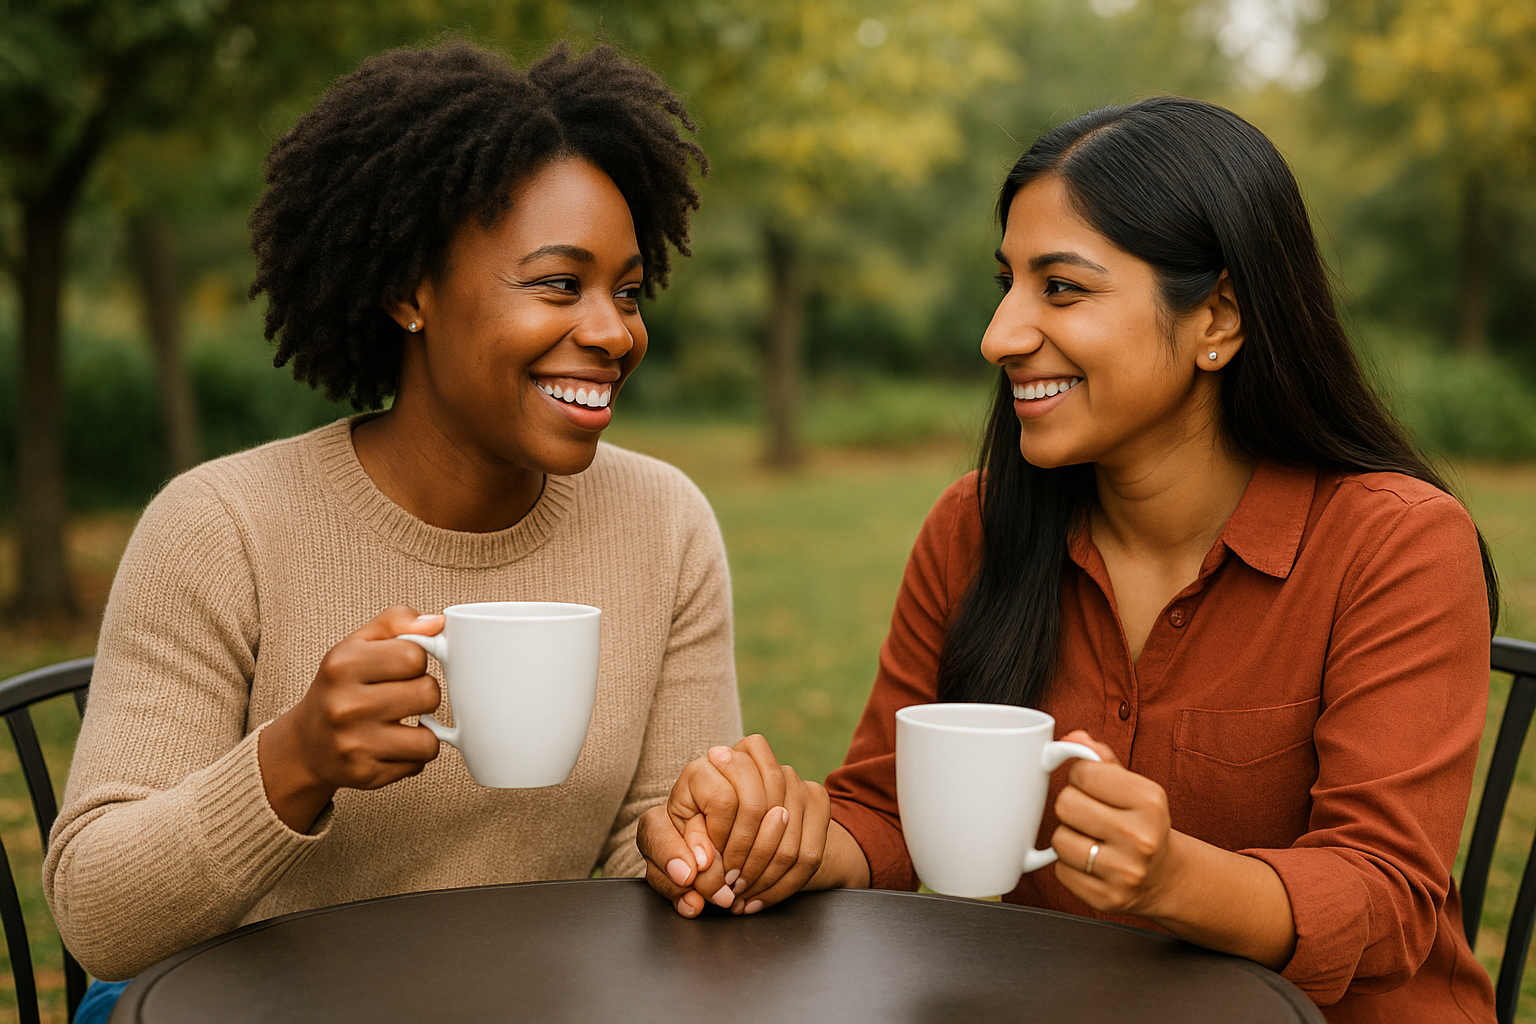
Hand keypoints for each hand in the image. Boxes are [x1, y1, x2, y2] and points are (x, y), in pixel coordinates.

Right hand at [258, 606, 444, 831]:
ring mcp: (354, 744)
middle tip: (402, 696)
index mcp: (343, 665)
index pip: (414, 655)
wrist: (307, 742)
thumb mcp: (358, 643)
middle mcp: (344, 706)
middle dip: (423, 693)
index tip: (403, 667)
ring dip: (425, 729)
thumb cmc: (341, 686)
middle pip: (428, 693)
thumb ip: (398, 622)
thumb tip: (438, 623)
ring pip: (430, 737)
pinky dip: (413, 754)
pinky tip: (393, 745)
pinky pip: (419, 763)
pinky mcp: (365, 775)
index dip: (417, 660)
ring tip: (402, 722)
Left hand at [638, 735, 831, 916]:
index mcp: (708, 764)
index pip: (724, 798)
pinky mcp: (816, 796)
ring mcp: (789, 775)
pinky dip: (786, 884)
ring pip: (786, 834)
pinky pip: (809, 850)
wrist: (733, 829)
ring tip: (744, 897)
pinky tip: (764, 897)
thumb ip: (668, 850)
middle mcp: (751, 759)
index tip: (712, 867)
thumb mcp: (667, 841)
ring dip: (764, 876)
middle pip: (758, 810)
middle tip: (729, 888)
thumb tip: (691, 869)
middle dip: (744, 860)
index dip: (719, 841)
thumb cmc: (690, 837)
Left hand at [1050, 730, 1176, 917]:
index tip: (1092, 785)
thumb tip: (1072, 738)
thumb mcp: (1133, 785)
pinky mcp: (1106, 898)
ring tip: (1092, 839)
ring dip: (1068, 836)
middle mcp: (1141, 838)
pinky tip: (1092, 862)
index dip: (1080, 776)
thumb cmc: (1143, 823)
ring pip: (1059, 839)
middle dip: (1072, 805)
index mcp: (1150, 801)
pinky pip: (1060, 871)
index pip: (1084, 772)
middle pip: (1066, 804)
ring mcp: (1124, 872)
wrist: (1166, 876)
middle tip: (1091, 814)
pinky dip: (1069, 865)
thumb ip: (1100, 759)